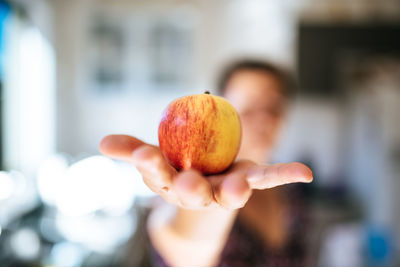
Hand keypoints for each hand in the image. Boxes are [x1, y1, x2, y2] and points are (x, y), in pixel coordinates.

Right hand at [100, 134, 312, 209]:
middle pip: (194, 193)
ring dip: (235, 188)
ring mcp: (225, 190)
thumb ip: (130, 150)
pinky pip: (267, 177)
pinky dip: (285, 174)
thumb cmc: (176, 167)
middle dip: (189, 189)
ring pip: (230, 191)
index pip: (158, 176)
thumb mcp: (153, 158)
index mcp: (172, 185)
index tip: (143, 155)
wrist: (203, 182)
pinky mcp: (249, 181)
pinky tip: (305, 173)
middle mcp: (199, 194)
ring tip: (241, 183)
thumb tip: (101, 143)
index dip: (150, 166)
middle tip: (188, 184)